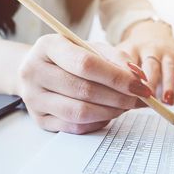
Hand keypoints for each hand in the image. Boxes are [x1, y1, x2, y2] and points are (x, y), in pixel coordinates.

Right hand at [16, 34, 151, 133]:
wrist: (37, 69)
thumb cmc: (70, 57)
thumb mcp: (92, 48)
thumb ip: (116, 58)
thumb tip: (139, 78)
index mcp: (48, 46)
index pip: (86, 64)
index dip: (117, 77)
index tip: (140, 85)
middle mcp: (34, 71)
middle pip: (84, 90)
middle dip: (119, 97)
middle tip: (138, 99)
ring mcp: (33, 98)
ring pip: (80, 112)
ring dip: (111, 111)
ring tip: (125, 106)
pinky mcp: (39, 119)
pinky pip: (75, 127)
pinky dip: (98, 122)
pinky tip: (108, 113)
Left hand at [118, 19, 173, 103]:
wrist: (151, 31)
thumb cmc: (133, 51)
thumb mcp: (121, 54)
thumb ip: (118, 73)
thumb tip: (116, 102)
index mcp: (132, 49)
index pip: (130, 63)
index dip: (131, 77)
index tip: (130, 91)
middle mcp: (150, 49)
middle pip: (151, 66)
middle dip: (150, 82)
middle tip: (149, 99)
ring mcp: (166, 53)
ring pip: (168, 68)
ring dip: (169, 84)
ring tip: (168, 100)